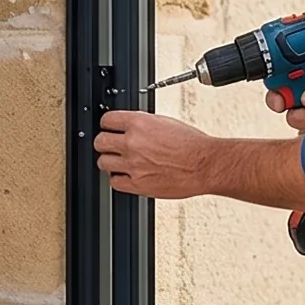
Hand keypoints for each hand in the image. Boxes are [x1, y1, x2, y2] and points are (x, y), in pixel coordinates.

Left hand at [94, 109, 216, 196]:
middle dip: (104, 143)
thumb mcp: (166, 122)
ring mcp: (133, 165)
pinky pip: (114, 182)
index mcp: (139, 124)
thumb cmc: (192, 145)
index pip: (107, 120)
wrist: (204, 165)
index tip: (109, 128)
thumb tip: (132, 127)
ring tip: (120, 162)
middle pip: (100, 142)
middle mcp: (133, 143)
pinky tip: (127, 175)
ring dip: (110, 162)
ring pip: (103, 163)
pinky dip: (119, 179)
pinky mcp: (137, 184)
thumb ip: (144, 125)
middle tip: (111, 146)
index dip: (107, 124)